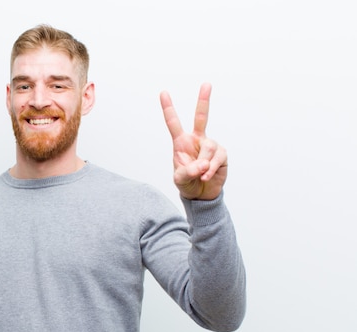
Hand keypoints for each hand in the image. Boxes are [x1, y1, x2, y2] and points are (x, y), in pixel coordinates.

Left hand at [160, 82, 226, 199]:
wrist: (202, 194)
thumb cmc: (188, 183)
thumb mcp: (180, 179)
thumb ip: (187, 171)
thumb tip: (202, 164)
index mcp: (181, 143)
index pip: (173, 123)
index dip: (168, 108)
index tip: (163, 92)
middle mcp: (196, 140)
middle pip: (201, 117)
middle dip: (204, 100)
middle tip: (207, 84)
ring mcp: (210, 145)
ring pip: (209, 147)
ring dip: (204, 164)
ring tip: (201, 174)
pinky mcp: (221, 154)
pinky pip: (217, 158)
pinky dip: (211, 169)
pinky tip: (206, 176)